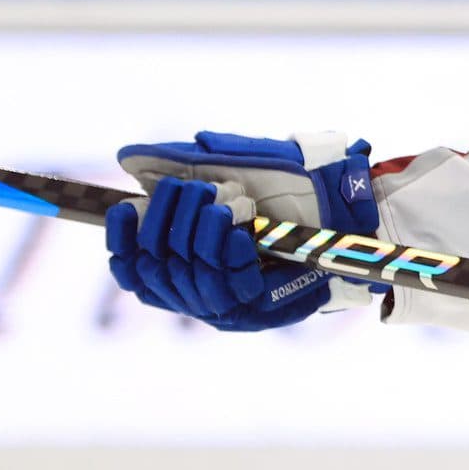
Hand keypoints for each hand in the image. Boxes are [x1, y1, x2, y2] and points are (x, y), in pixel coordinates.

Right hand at [106, 130, 380, 330]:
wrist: (348, 208)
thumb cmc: (290, 186)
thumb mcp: (234, 165)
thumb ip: (183, 162)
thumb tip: (130, 156)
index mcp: (185, 266)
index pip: (130, 268)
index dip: (120, 241)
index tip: (124, 206)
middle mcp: (199, 292)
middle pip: (154, 270)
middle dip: (167, 223)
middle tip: (194, 192)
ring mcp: (227, 307)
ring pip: (186, 278)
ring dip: (196, 235)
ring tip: (219, 205)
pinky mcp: (257, 313)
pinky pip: (224, 288)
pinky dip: (225, 253)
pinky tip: (236, 230)